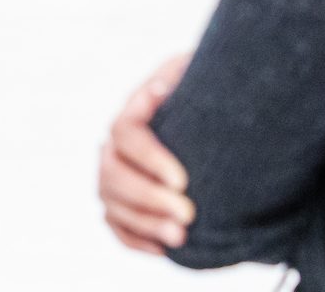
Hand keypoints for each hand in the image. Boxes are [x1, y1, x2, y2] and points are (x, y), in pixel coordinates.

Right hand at [98, 53, 194, 253]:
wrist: (214, 127)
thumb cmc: (210, 95)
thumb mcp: (202, 77)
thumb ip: (184, 76)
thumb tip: (165, 88)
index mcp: (134, 110)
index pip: (125, 133)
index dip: (149, 158)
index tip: (183, 180)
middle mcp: (115, 144)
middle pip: (112, 173)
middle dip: (148, 197)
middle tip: (188, 214)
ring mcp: (114, 177)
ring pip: (111, 203)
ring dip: (144, 222)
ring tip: (181, 237)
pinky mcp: (122, 204)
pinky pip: (117, 226)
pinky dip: (135, 240)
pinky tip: (164, 249)